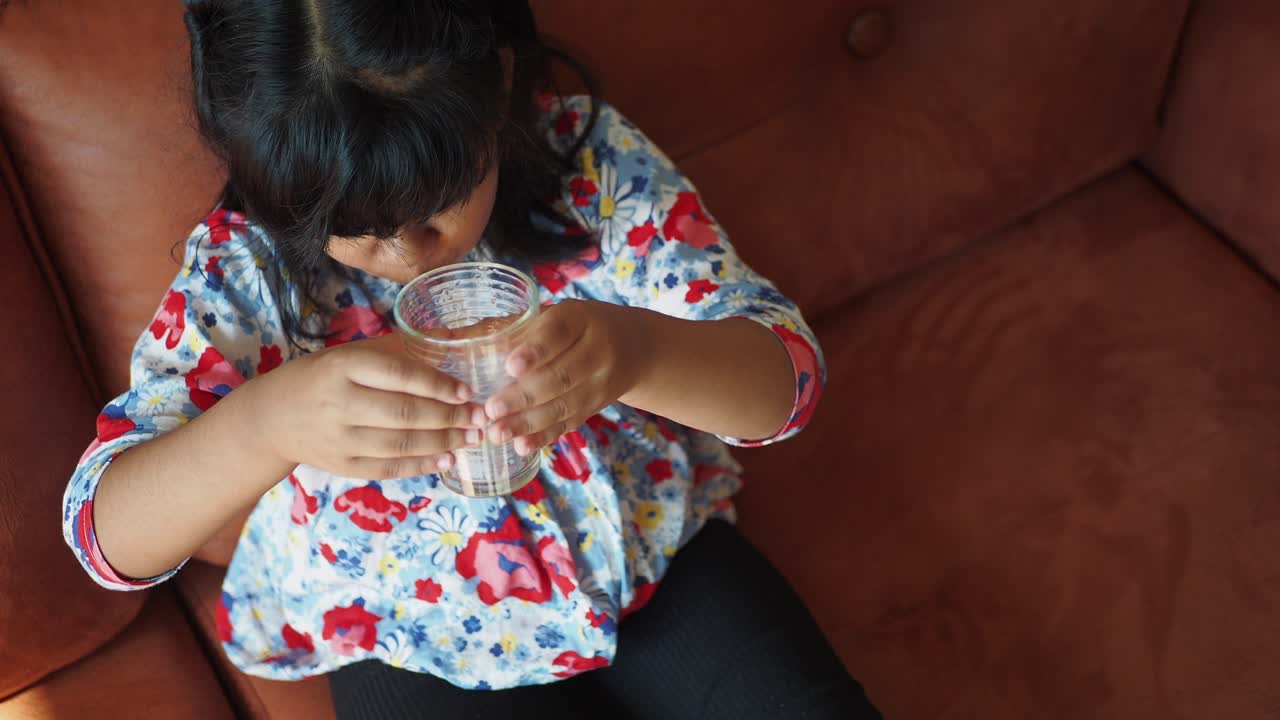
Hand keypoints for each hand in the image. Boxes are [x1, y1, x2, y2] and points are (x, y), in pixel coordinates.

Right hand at [253, 334, 485, 478]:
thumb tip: (453, 340)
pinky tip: (446, 460)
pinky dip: (421, 466)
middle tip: (480, 418)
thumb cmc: (323, 377)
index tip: (466, 390)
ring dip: (443, 443)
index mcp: (343, 367)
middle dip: (449, 417)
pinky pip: (388, 468)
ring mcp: (340, 439)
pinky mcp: (342, 466)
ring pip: (400, 444)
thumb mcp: (350, 354)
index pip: (397, 375)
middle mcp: (339, 403)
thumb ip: (396, 351)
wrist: (272, 418)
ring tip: (471, 438)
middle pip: (404, 414)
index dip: (436, 384)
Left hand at [483, 300, 652, 454]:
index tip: (510, 365)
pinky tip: (522, 446)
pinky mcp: (596, 406)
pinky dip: (545, 437)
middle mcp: (596, 350)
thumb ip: (503, 328)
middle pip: (560, 376)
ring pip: (564, 405)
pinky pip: (570, 424)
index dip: (536, 351)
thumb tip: (440, 336)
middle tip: (490, 410)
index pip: (558, 333)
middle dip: (523, 396)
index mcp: (579, 319)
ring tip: (496, 433)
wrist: (633, 346)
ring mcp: (601, 382)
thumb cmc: (574, 327)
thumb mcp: (550, 315)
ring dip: (529, 423)